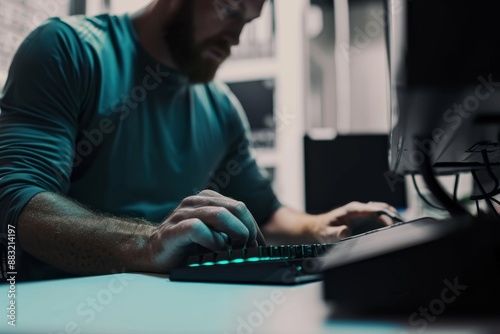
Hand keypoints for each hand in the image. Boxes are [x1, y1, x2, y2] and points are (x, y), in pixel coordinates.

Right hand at [145, 190, 264, 271]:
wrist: (151, 253)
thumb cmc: (185, 245)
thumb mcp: (212, 234)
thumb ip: (229, 231)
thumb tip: (256, 244)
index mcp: (207, 199)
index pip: (240, 207)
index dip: (253, 227)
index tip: (259, 246)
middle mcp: (196, 202)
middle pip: (235, 207)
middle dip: (248, 230)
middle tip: (250, 248)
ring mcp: (183, 214)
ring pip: (220, 214)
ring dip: (235, 233)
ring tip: (237, 249)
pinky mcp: (174, 229)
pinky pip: (198, 228)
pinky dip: (212, 240)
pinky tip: (213, 250)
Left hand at [311, 201, 398, 242]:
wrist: (319, 229)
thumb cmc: (323, 229)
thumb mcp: (327, 233)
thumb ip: (336, 233)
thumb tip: (346, 231)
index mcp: (352, 209)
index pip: (372, 208)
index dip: (385, 214)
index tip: (392, 223)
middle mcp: (360, 209)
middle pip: (382, 207)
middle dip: (393, 215)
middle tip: (402, 227)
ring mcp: (364, 213)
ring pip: (384, 211)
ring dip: (394, 218)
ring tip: (403, 229)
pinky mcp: (366, 219)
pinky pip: (381, 218)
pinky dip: (390, 222)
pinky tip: (396, 230)